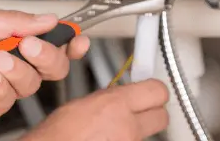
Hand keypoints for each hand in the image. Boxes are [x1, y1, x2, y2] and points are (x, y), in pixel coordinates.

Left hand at [0, 8, 90, 127]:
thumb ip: (15, 21)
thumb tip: (48, 20)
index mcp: (11, 38)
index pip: (50, 41)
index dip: (68, 40)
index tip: (77, 37)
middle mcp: (11, 63)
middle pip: (52, 65)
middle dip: (47, 55)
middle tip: (29, 46)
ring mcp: (2, 86)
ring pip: (32, 83)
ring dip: (17, 69)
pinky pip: (9, 100)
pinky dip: (2, 86)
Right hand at [24, 79, 169, 140]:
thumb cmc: (56, 135)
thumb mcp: (81, 104)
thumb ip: (109, 98)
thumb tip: (122, 95)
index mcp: (115, 105)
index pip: (157, 90)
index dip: (153, 88)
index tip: (149, 85)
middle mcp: (127, 127)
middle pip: (162, 115)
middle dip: (153, 110)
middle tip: (140, 108)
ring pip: (146, 133)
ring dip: (134, 129)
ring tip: (112, 129)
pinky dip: (125, 140)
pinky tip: (106, 138)